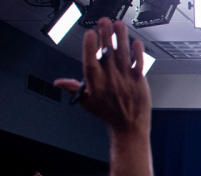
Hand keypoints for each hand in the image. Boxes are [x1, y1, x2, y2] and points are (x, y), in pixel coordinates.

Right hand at [53, 19, 150, 135]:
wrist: (129, 127)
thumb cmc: (108, 114)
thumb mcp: (87, 102)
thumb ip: (74, 88)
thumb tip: (59, 83)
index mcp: (96, 83)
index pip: (90, 60)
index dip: (89, 46)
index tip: (89, 33)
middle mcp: (110, 79)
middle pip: (107, 52)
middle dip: (105, 35)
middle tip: (104, 22)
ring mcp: (126, 79)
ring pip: (123, 54)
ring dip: (121, 38)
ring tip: (118, 25)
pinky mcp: (139, 81)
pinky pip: (139, 64)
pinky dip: (138, 52)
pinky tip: (135, 42)